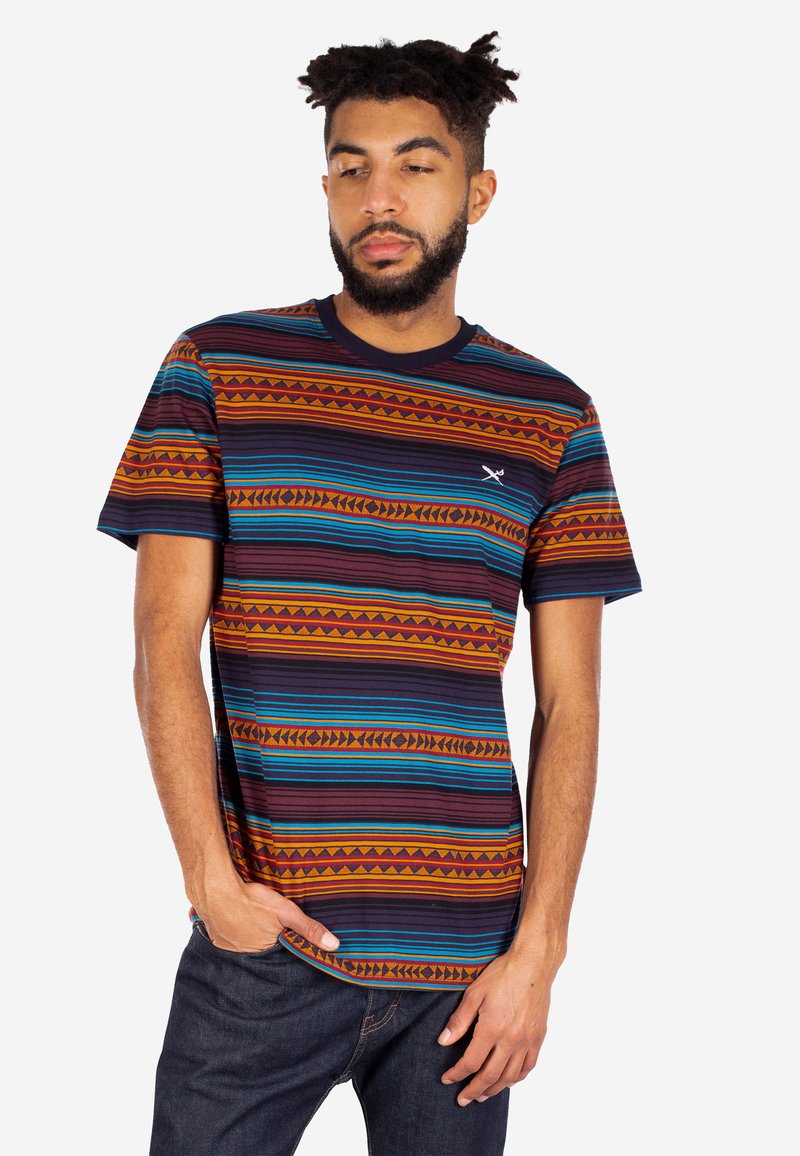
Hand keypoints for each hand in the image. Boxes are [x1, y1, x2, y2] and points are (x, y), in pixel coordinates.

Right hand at [194, 879, 340, 954]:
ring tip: (250, 921)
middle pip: (259, 949)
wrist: (215, 889)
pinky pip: (225, 936)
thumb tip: (334, 946)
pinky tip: (234, 917)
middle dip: (263, 940)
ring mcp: (225, 946)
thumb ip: (309, 929)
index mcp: (263, 952)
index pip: (277, 955)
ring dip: (246, 935)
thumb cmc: (252, 901)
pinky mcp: (213, 934)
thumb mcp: (286, 912)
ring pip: (241, 943)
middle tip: (264, 924)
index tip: (283, 936)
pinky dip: (231, 929)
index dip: (282, 945)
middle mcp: (243, 955)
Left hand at [437, 943, 563, 1105]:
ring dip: (494, 1090)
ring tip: (482, 1096)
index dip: (457, 1074)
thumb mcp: (474, 993)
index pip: (471, 1062)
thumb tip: (444, 1042)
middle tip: (462, 1099)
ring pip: (510, 1076)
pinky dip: (517, 1079)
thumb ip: (459, 1020)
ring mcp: (527, 1040)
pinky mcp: (538, 1038)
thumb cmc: (503, 974)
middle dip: (474, 1090)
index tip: (447, 1079)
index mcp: (492, 1028)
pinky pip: (528, 1066)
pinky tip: (508, 1081)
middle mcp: (511, 1039)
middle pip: (490, 1076)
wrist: (533, 965)